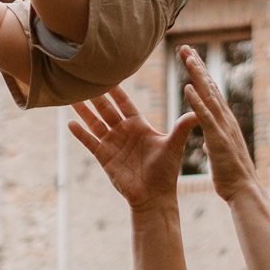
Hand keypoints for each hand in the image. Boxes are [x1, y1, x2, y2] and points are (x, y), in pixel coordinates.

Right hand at [69, 87, 196, 212]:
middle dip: (96, 95)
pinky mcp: (104, 157)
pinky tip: (70, 123)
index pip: (125, 103)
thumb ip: (183, 127)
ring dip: (83, 110)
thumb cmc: (166, 171)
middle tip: (84, 78)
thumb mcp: (174, 145)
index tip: (108, 72)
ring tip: (70, 96)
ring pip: (94, 122)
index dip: (116, 89)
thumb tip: (200, 112)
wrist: (154, 196)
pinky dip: (80, 133)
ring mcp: (112, 144)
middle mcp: (123, 132)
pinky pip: (89, 142)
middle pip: (106, 109)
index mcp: (139, 125)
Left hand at [177, 44, 255, 200]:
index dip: (200, 74)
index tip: (190, 58)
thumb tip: (208, 138)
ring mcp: (223, 127)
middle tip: (185, 47)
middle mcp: (226, 119)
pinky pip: (205, 117)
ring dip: (197, 75)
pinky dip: (196, 101)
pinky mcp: (218, 139)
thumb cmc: (232, 174)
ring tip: (187, 58)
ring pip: (209, 96)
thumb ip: (215, 140)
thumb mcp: (220, 152)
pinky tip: (187, 88)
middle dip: (197, 66)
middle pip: (210, 86)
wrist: (244, 190)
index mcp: (224, 121)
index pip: (211, 92)